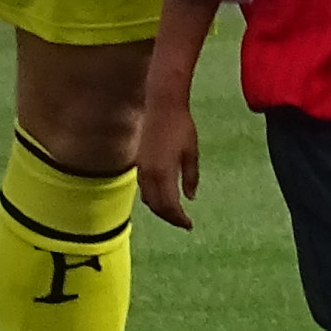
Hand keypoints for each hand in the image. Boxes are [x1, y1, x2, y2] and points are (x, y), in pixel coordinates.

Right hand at [137, 86, 200, 229]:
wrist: (162, 105)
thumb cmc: (181, 126)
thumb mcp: (192, 152)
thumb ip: (191, 177)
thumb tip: (190, 197)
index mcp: (164, 172)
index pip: (170, 206)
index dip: (179, 219)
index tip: (189, 225)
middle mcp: (149, 174)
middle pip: (156, 206)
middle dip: (170, 217)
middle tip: (183, 223)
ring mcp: (141, 168)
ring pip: (147, 198)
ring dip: (160, 209)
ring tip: (174, 213)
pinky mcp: (139, 162)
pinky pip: (143, 188)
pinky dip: (152, 197)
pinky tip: (163, 196)